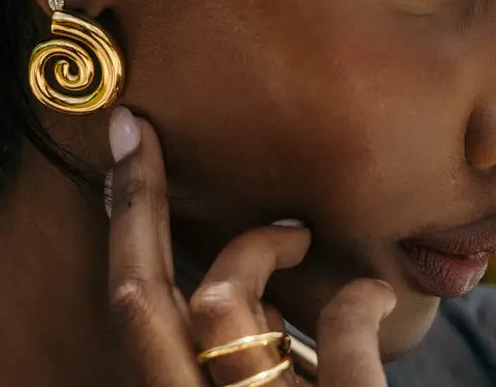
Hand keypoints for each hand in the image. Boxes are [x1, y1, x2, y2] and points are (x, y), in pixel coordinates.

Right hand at [105, 106, 395, 385]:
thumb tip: (234, 287)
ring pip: (223, 301)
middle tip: (148, 138)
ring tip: (298, 236)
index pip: (125, 311)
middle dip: (139, 199)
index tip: (124, 131)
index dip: (121, 214)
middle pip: (140, 299)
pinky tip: (375, 293)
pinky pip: (337, 337)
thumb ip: (221, 367)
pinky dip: (356, 299)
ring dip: (261, 246)